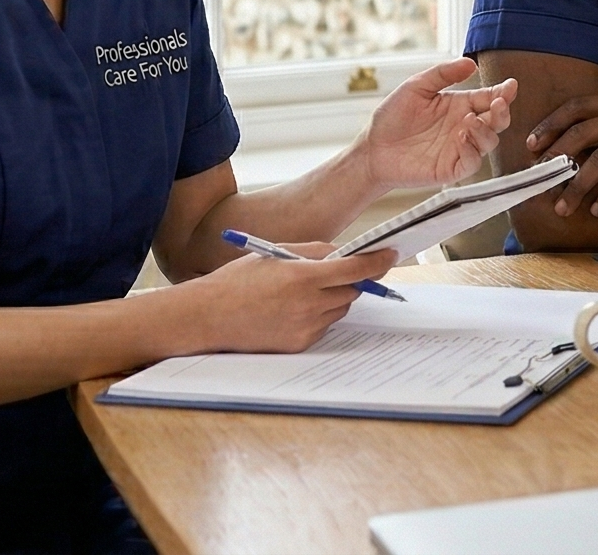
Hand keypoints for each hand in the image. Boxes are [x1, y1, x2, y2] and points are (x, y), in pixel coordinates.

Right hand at [178, 244, 401, 353]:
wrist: (207, 317)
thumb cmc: (237, 281)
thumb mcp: (274, 254)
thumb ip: (313, 251)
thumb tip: (343, 252)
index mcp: (302, 276)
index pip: (355, 269)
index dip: (377, 262)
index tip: (390, 255)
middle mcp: (307, 304)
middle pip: (352, 290)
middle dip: (351, 279)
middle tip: (339, 271)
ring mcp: (305, 328)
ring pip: (339, 309)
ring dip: (334, 297)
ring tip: (303, 291)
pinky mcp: (299, 344)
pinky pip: (323, 326)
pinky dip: (318, 315)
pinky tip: (292, 309)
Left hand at [356, 58, 514, 190]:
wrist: (372, 149)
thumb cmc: (392, 118)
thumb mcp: (416, 87)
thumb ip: (442, 74)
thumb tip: (471, 63)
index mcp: (460, 105)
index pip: (488, 98)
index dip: (503, 92)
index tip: (510, 85)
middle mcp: (464, 126)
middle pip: (496, 121)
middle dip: (502, 112)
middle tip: (498, 103)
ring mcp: (460, 148)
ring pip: (489, 142)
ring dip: (486, 131)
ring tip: (469, 121)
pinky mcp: (452, 168)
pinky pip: (472, 162)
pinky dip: (472, 150)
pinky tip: (461, 138)